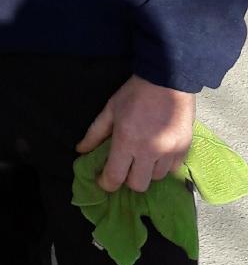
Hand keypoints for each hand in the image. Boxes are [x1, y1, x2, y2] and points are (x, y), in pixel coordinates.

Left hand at [76, 75, 194, 193]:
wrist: (169, 79)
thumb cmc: (135, 93)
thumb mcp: (110, 110)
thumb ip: (95, 133)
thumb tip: (80, 150)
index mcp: (127, 141)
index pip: (115, 177)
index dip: (106, 183)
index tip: (103, 180)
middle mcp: (149, 151)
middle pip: (138, 185)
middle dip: (128, 179)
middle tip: (125, 166)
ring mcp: (169, 151)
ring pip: (156, 178)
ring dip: (147, 172)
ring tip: (144, 156)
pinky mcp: (185, 148)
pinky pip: (173, 169)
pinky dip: (164, 165)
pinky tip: (159, 152)